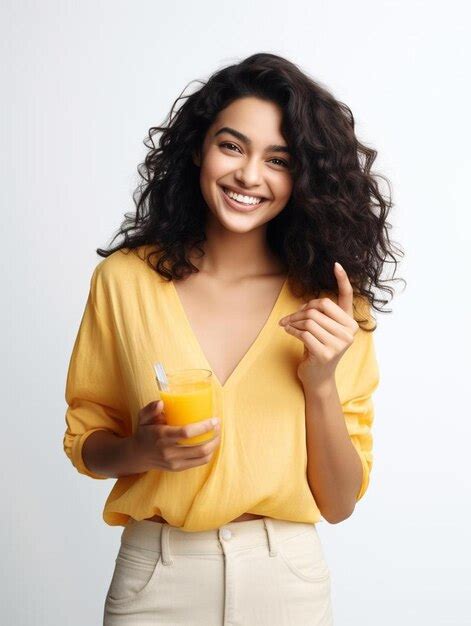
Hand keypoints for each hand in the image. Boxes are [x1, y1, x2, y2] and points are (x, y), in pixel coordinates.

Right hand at [132, 400, 220, 471]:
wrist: (137, 455)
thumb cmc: (144, 432)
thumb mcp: (143, 418)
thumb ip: (150, 409)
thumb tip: (162, 403)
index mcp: (162, 436)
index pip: (186, 433)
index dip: (204, 427)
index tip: (214, 420)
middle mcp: (169, 451)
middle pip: (199, 448)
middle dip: (214, 437)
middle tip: (218, 425)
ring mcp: (174, 462)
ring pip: (202, 457)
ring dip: (214, 445)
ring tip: (217, 434)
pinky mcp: (178, 468)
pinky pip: (199, 462)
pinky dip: (209, 453)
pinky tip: (211, 444)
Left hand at [278, 262, 358, 388]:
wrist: (318, 376)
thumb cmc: (318, 348)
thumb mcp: (322, 329)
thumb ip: (319, 315)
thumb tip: (304, 306)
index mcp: (350, 323)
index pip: (348, 297)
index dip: (343, 280)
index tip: (336, 264)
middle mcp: (349, 332)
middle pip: (319, 307)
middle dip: (300, 310)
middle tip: (289, 317)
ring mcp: (340, 344)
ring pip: (309, 320)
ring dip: (293, 321)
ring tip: (287, 325)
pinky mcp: (326, 353)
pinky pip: (303, 333)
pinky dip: (291, 330)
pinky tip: (287, 331)